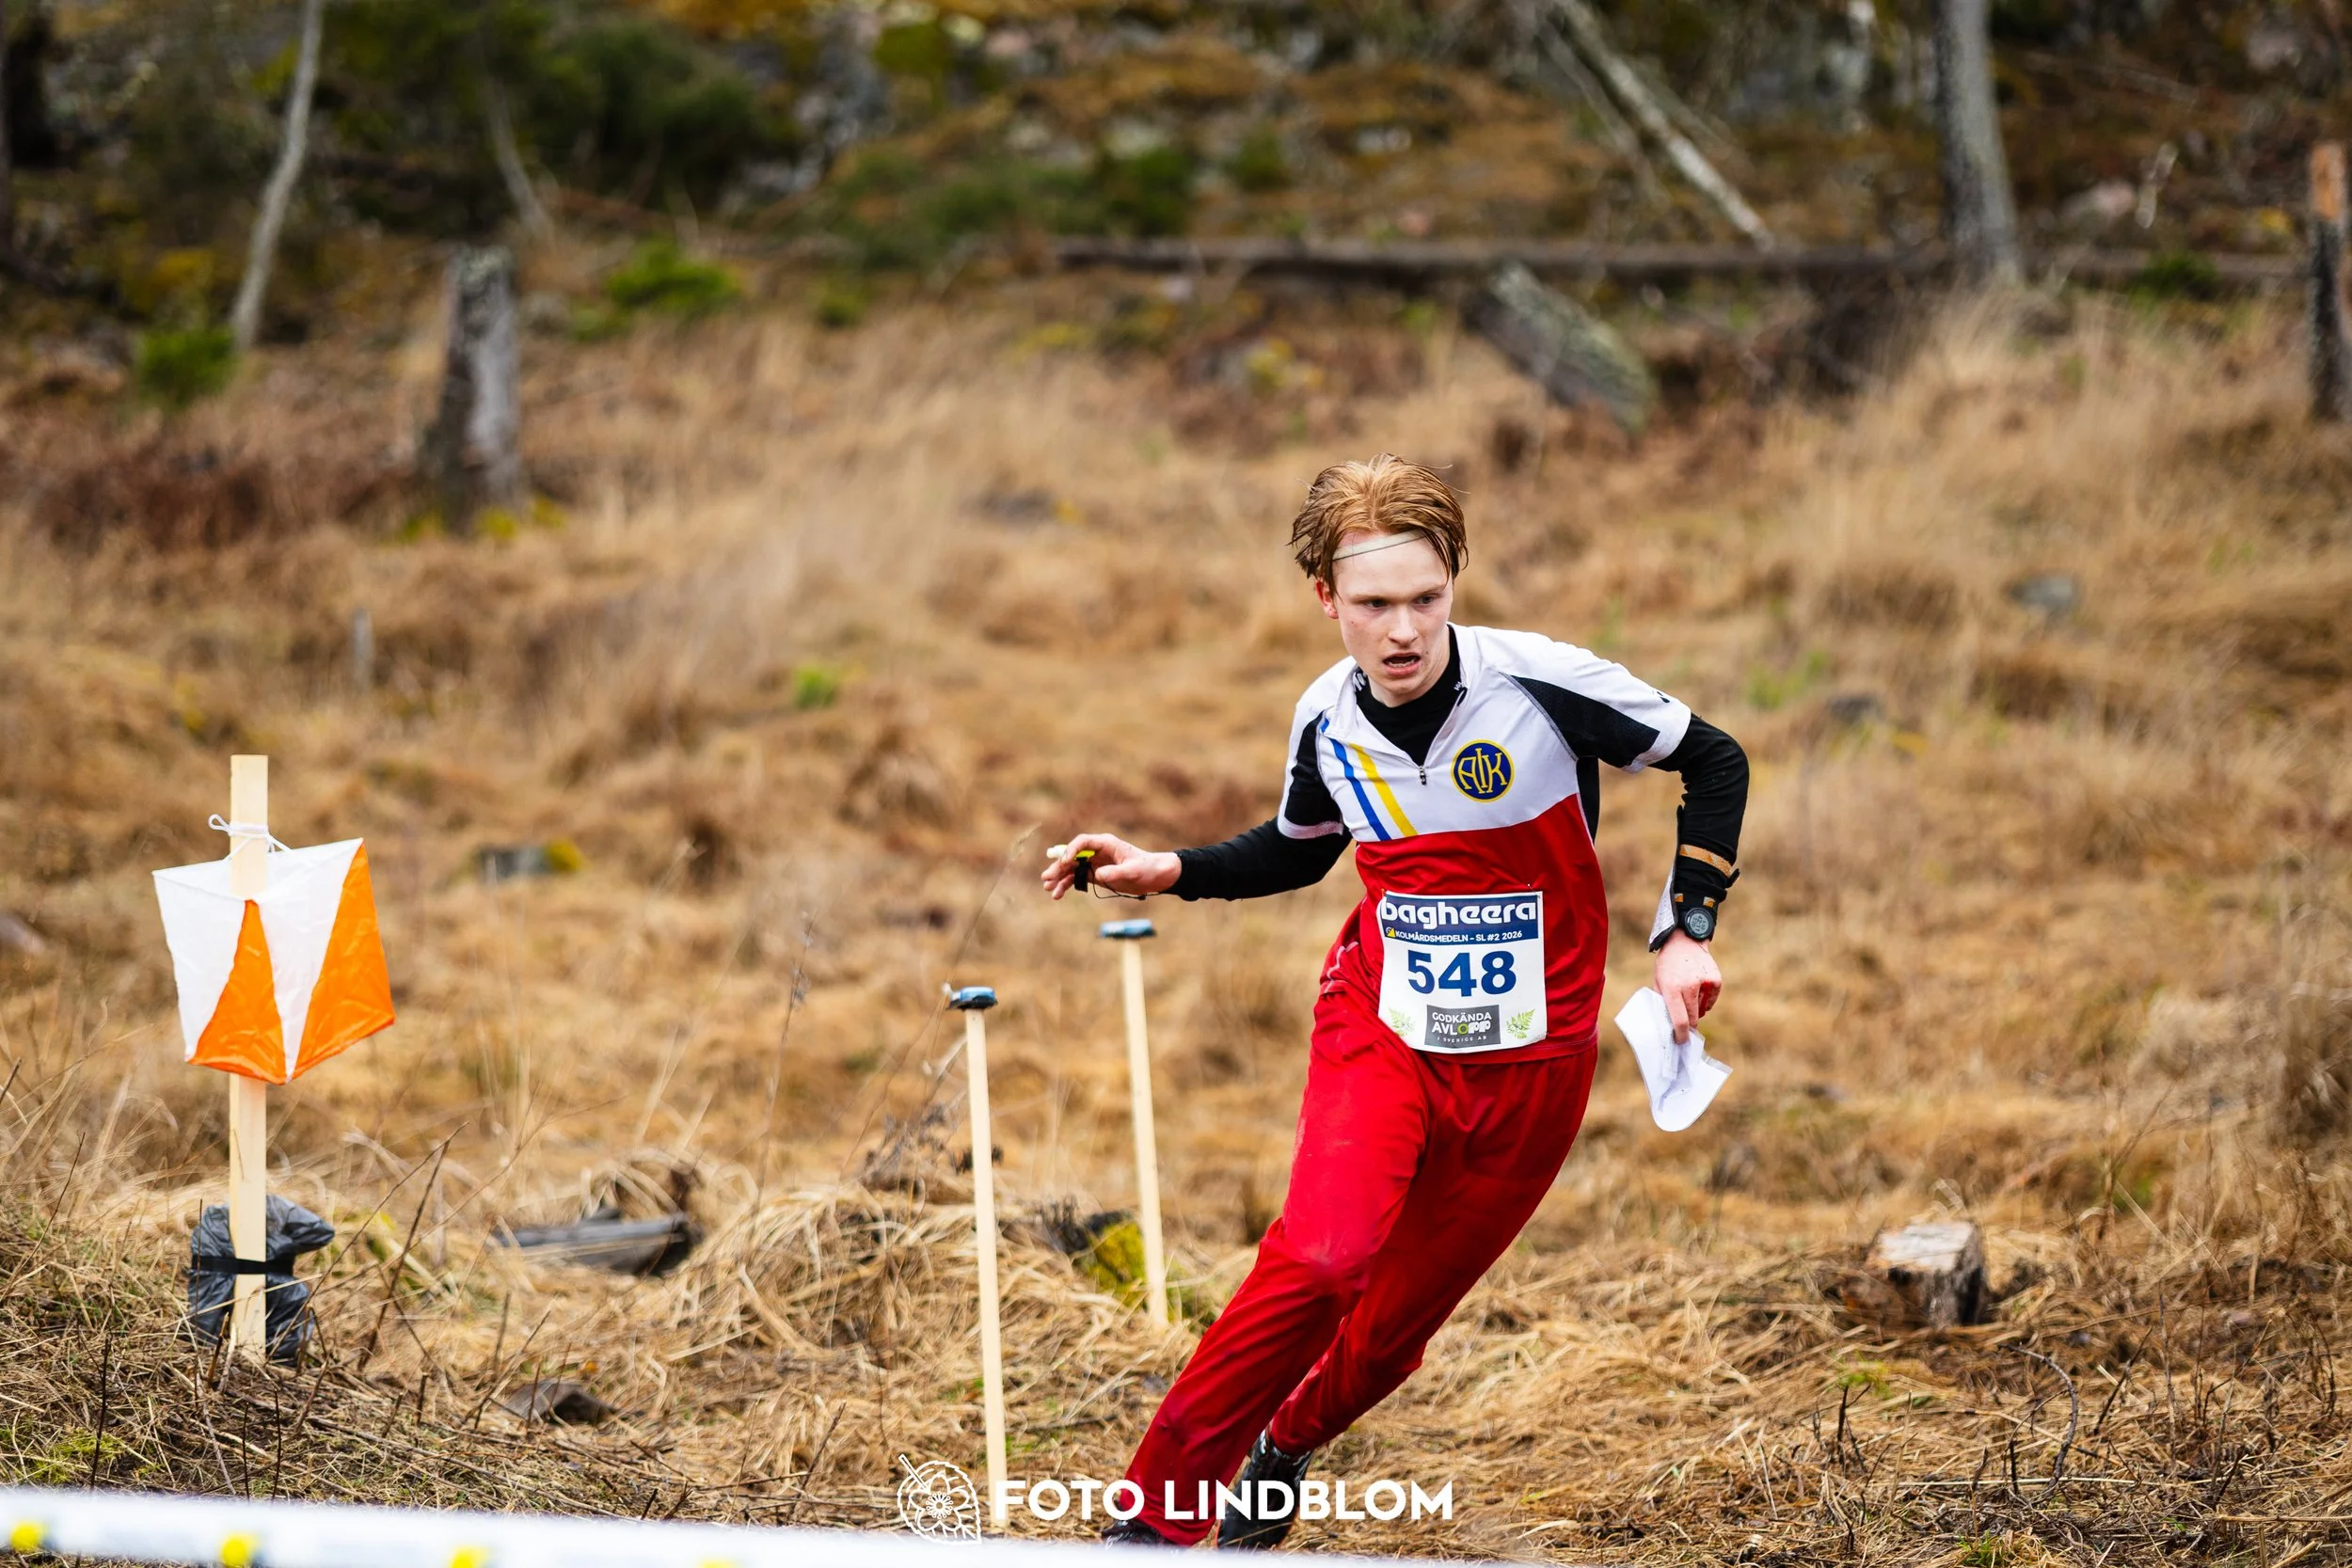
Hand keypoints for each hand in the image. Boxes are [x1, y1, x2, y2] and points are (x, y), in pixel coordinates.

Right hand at [1040, 834, 1182, 900]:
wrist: (1156, 876)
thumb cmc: (1147, 869)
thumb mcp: (1134, 871)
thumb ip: (1116, 872)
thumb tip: (1097, 874)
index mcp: (1106, 844)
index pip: (1083, 842)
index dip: (1071, 850)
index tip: (1065, 862)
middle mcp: (1097, 852)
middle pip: (1073, 857)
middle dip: (1059, 867)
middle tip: (1046, 877)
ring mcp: (1095, 863)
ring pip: (1072, 869)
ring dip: (1059, 878)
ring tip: (1048, 889)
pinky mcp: (1095, 875)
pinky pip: (1077, 879)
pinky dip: (1067, 886)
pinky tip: (1058, 895)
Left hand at [1653, 930, 1720, 1043]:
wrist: (1684, 940)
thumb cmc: (1667, 965)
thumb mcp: (1658, 982)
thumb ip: (1663, 1003)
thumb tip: (1668, 1026)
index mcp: (1671, 988)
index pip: (1680, 1020)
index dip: (1681, 1035)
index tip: (1682, 1042)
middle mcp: (1689, 986)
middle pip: (1693, 1018)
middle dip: (1689, 1026)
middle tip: (1685, 1028)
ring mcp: (1704, 982)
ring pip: (1702, 1010)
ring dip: (1696, 1010)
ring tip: (1688, 995)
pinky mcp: (1715, 980)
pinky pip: (1711, 1000)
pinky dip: (1705, 1001)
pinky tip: (1698, 989)